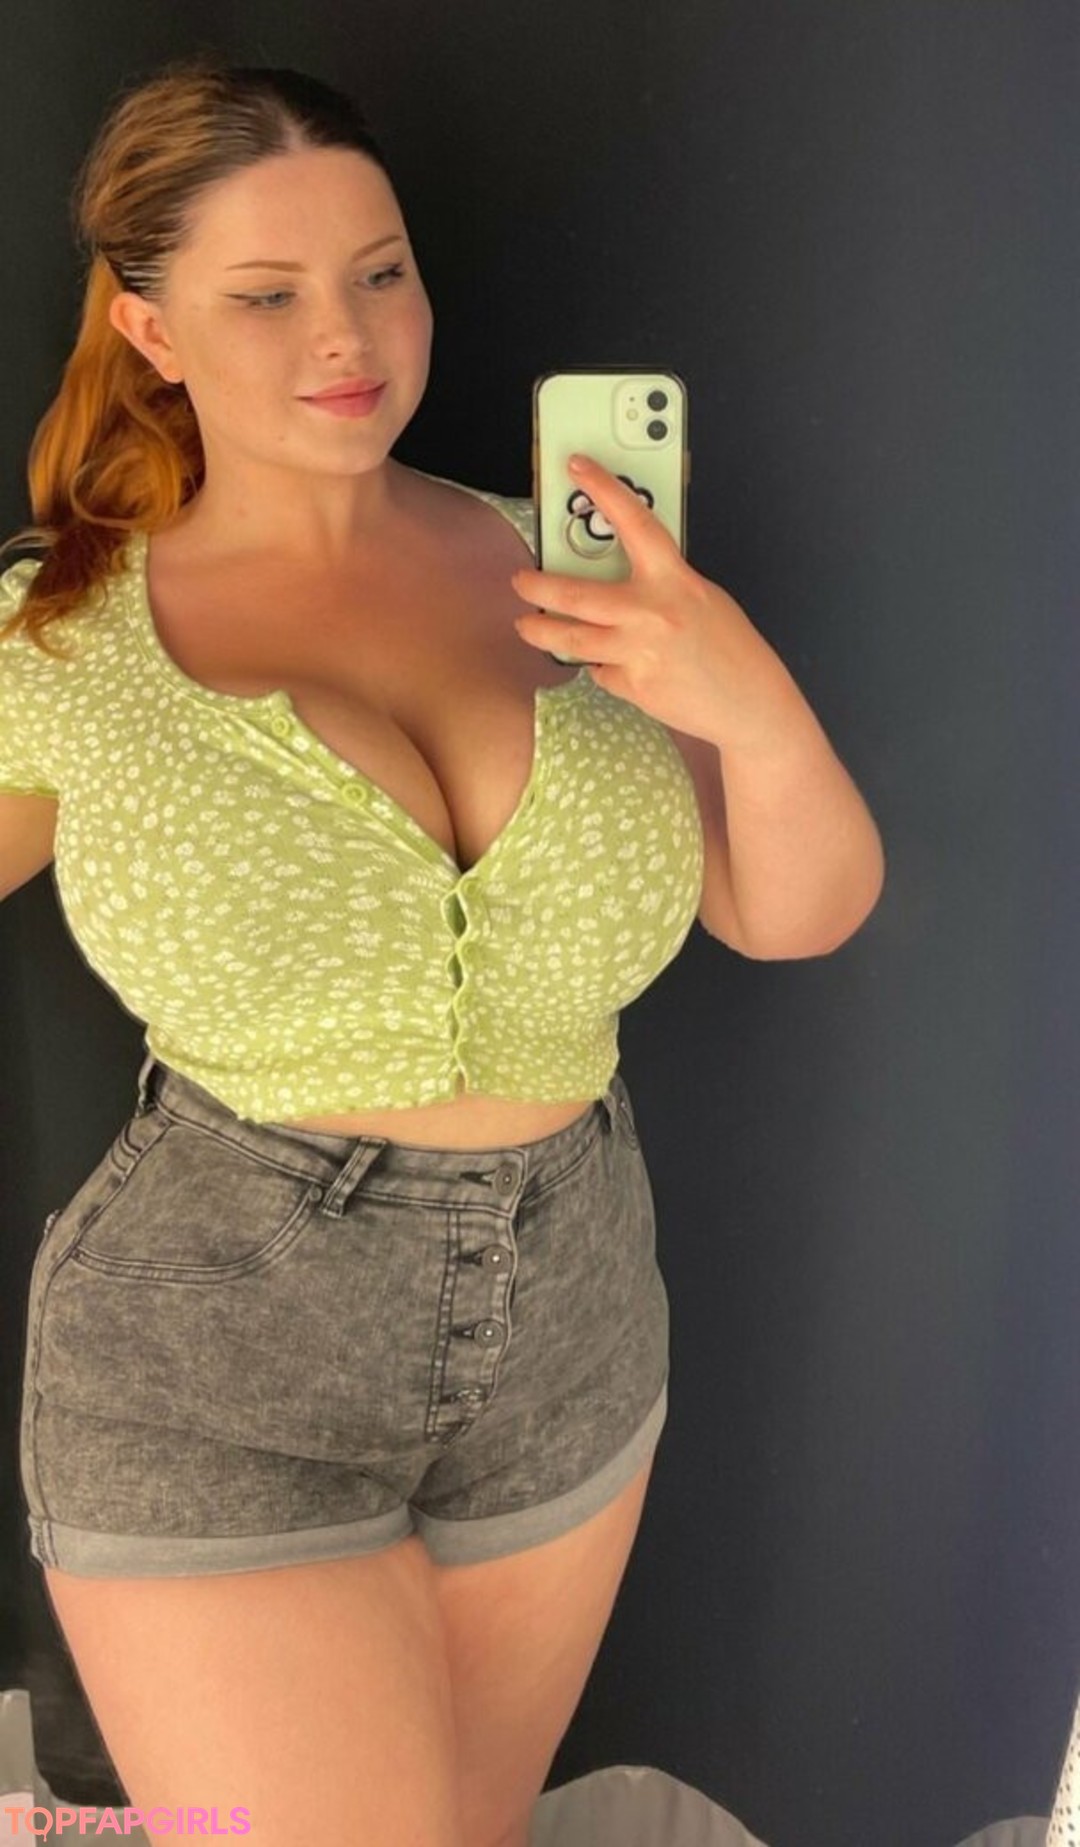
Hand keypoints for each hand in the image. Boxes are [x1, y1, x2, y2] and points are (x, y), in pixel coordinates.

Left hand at [510, 454, 792, 750]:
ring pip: (572, 640)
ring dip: (541, 632)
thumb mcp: (701, 598)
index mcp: (675, 580)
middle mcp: (652, 613)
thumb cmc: (730, 648)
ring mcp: (640, 652)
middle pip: (576, 595)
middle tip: (520, 582)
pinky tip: (617, 665)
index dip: (604, 489)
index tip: (577, 465)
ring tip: (527, 625)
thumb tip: (619, 577)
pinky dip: (603, 666)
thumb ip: (661, 584)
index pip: (634, 522)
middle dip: (538, 587)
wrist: (750, 703)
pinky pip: (602, 671)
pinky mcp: (633, 686)